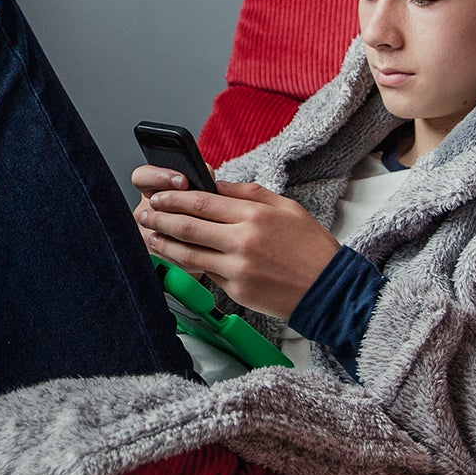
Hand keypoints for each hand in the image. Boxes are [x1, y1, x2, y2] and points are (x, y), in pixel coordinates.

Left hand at [133, 179, 338, 318]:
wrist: (330, 290)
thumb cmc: (311, 247)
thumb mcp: (286, 208)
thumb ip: (248, 193)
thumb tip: (216, 184)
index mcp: (255, 215)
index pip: (202, 202)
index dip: (175, 198)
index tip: (159, 195)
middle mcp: (243, 241)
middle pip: (189, 226)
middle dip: (161, 218)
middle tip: (145, 213)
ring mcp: (238, 268)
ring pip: (189, 253)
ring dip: (165, 243)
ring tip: (151, 235)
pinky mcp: (237, 290)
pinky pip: (206, 273)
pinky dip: (188, 264)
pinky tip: (176, 257)